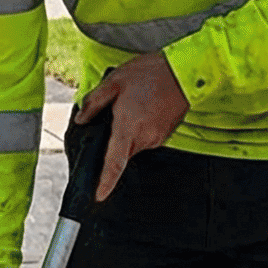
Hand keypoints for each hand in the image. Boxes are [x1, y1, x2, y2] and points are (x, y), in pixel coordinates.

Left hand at [75, 51, 188, 201]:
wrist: (185, 71)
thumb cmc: (151, 74)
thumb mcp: (114, 81)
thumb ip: (94, 103)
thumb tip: (82, 120)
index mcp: (128, 128)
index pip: (114, 162)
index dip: (106, 182)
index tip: (99, 196)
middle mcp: (144, 138)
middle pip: (121, 152)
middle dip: (114, 141)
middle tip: (116, 113)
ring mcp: (157, 138)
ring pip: (132, 144)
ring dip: (127, 131)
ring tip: (134, 105)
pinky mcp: (165, 135)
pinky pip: (144, 138)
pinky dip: (139, 128)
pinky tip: (143, 108)